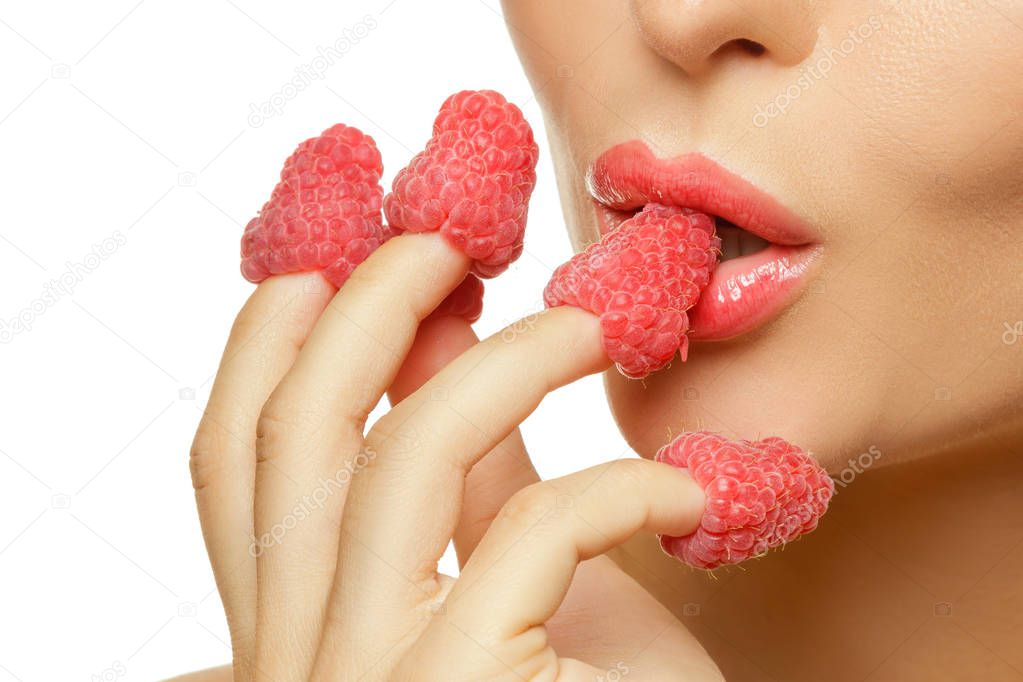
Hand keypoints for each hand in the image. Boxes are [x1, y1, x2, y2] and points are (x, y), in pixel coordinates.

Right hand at [188, 232, 720, 679]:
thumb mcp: (503, 575)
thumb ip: (465, 472)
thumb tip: (441, 323)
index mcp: (298, 619)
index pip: (232, 455)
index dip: (271, 337)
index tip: (348, 250)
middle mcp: (299, 655)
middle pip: (289, 435)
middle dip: (367, 306)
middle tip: (453, 237)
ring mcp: (369, 679)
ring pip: (400, 461)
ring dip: (509, 362)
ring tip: (593, 323)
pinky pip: (536, 538)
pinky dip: (624, 490)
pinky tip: (689, 494)